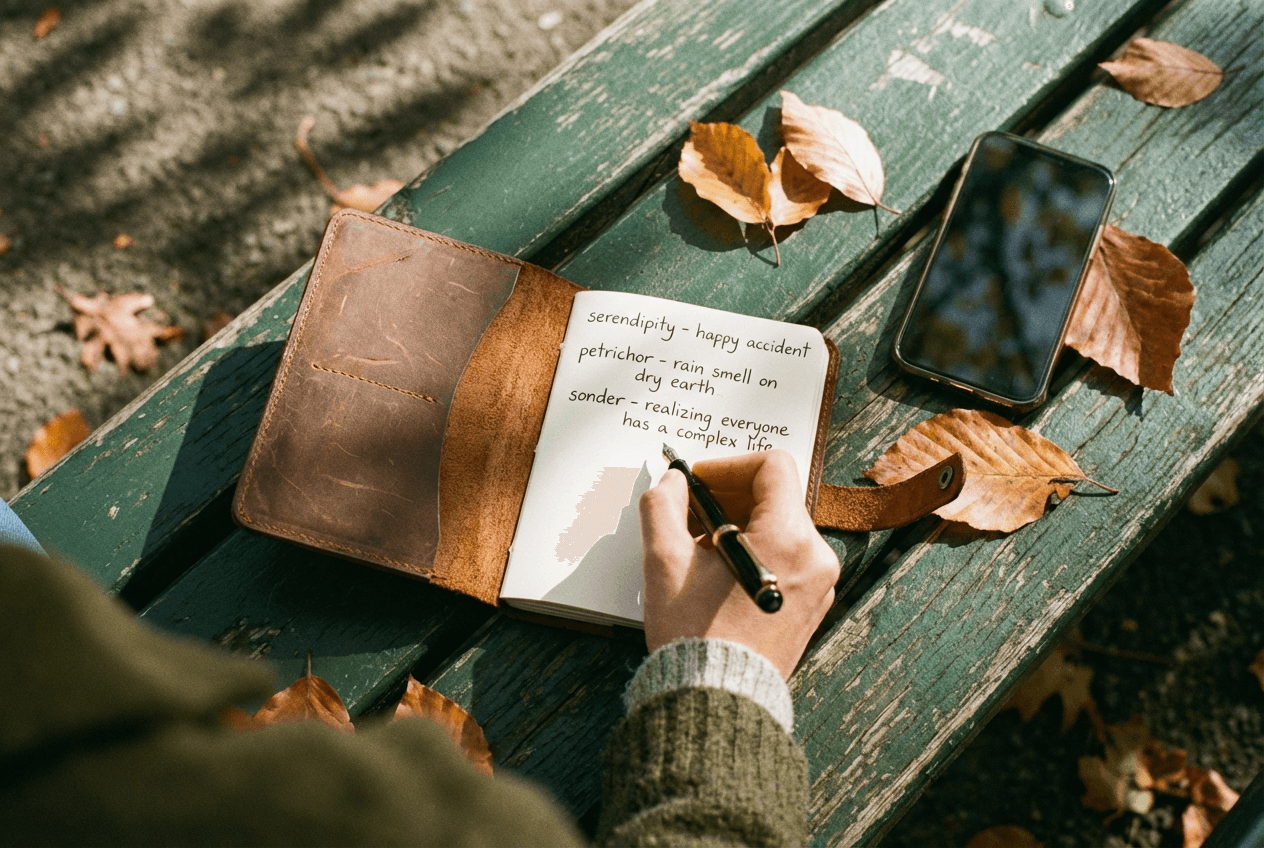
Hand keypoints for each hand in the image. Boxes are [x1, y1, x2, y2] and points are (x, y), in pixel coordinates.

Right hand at [639, 449, 840, 679]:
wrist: (717, 699)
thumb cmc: (695, 636)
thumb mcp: (665, 561)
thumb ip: (664, 505)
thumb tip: (673, 482)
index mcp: (789, 539)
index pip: (772, 466)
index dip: (728, 465)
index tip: (698, 482)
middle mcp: (816, 557)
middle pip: (776, 497)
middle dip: (728, 497)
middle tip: (690, 515)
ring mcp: (819, 584)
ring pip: (779, 527)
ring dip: (737, 525)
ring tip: (698, 550)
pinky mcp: (811, 604)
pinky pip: (785, 557)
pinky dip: (752, 551)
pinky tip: (716, 573)